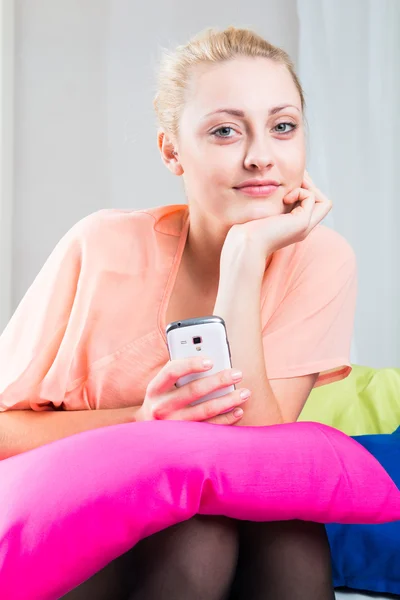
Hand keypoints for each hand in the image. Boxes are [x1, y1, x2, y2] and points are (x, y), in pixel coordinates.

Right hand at [136, 357, 250, 424]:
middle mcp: (162, 407)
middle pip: (193, 391)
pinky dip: (226, 419)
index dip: (191, 364)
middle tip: (237, 373)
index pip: (172, 371)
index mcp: (155, 388)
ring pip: (205, 410)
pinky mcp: (185, 437)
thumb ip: (179, 372)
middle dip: (218, 381)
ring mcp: (174, 424)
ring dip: (228, 400)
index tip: (211, 361)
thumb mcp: (162, 385)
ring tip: (245, 392)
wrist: (147, 432)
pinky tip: (238, 411)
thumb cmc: (162, 399)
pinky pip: (210, 428)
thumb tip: (209, 359)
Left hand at [226, 171, 331, 258]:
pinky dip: (300, 191)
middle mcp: (304, 228)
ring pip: (324, 202)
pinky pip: (311, 198)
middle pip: (323, 203)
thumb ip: (276, 203)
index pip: (314, 206)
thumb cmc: (249, 228)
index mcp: (296, 226)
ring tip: (290, 188)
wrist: (246, 242)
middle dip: (311, 186)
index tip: (292, 182)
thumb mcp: (265, 212)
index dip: (307, 190)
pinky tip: (284, 198)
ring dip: (309, 187)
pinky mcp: (302, 222)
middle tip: (296, 178)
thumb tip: (280, 185)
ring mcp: (305, 226)